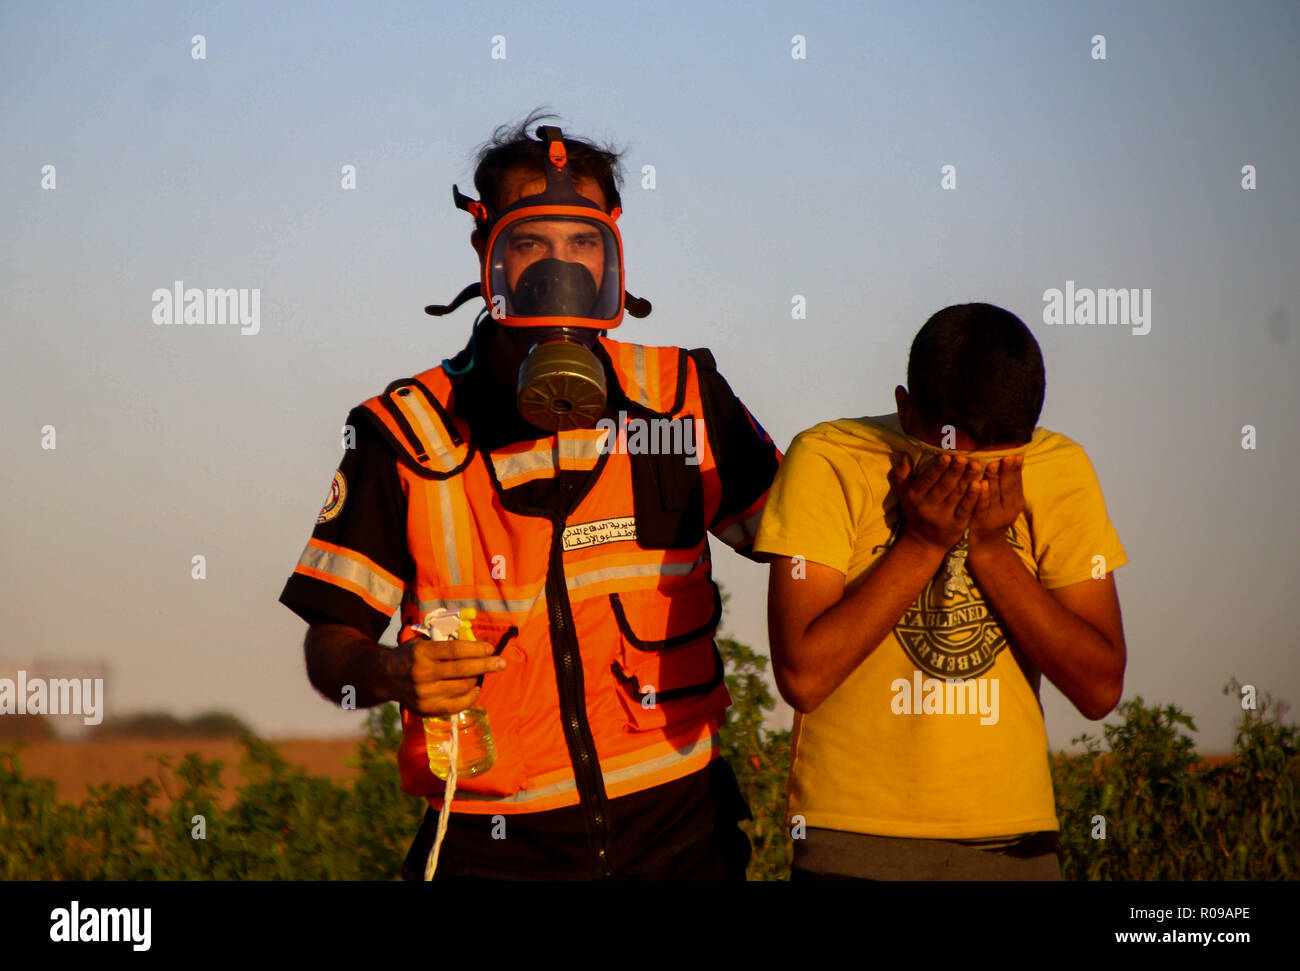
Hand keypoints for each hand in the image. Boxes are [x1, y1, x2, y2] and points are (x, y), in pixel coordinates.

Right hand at [390, 635, 506, 716]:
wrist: (385, 677)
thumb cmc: (410, 655)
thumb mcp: (423, 642)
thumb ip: (446, 643)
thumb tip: (478, 646)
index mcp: (421, 653)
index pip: (455, 650)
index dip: (476, 649)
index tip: (490, 648)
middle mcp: (422, 674)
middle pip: (462, 670)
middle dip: (486, 665)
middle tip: (501, 663)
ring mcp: (424, 694)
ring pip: (462, 687)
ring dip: (477, 679)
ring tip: (483, 673)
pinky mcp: (426, 709)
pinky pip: (457, 705)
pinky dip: (470, 697)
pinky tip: (475, 688)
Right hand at [889, 452, 982, 554]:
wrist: (923, 541)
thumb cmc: (915, 511)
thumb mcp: (904, 493)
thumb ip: (902, 474)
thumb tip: (906, 455)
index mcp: (915, 496)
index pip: (928, 479)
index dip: (938, 468)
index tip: (947, 456)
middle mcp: (928, 506)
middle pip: (944, 486)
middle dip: (955, 471)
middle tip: (964, 457)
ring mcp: (943, 516)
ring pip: (957, 494)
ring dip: (967, 479)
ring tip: (975, 465)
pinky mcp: (957, 525)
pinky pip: (966, 508)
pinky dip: (973, 496)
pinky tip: (980, 484)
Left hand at [968, 454, 1024, 552]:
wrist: (983, 545)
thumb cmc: (993, 515)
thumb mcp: (1006, 500)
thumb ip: (1011, 482)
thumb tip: (1020, 458)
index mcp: (1015, 502)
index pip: (1016, 483)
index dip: (1016, 469)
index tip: (1015, 454)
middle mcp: (1007, 510)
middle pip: (1007, 487)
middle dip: (1007, 471)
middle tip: (1006, 456)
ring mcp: (994, 516)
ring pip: (995, 495)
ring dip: (994, 479)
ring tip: (993, 465)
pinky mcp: (980, 522)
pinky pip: (981, 507)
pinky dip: (982, 495)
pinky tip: (979, 484)